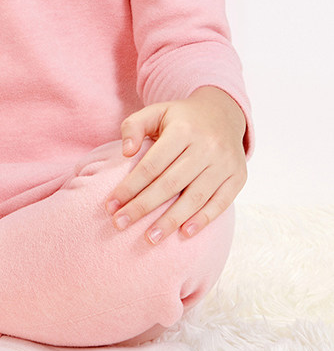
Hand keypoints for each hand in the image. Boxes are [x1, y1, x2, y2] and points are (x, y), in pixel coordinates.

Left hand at [104, 86, 247, 243]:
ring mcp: (225, 162)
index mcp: (182, 130)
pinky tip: (184, 233)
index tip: (111, 205)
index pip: (152, 164)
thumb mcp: (155, 112)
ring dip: (170, 221)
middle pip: (170, 183)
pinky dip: (203, 220)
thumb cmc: (180, 119)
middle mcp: (206, 146)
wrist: (222, 113)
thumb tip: (125, 152)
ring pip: (195, 197)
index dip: (130, 186)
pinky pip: (220, 203)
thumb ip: (133, 126)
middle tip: (120, 223)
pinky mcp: (238, 177)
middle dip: (143, 207)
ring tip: (150, 238)